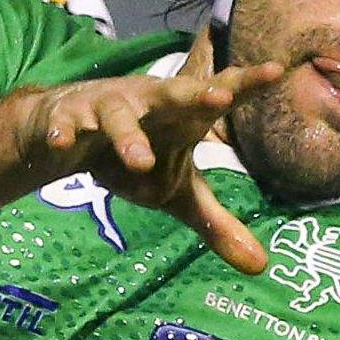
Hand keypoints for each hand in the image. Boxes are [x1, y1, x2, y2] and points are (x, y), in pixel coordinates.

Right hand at [25, 61, 283, 273]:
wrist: (67, 132)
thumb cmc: (139, 153)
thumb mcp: (178, 192)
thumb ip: (217, 224)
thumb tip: (261, 268)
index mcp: (182, 117)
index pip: (219, 96)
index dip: (246, 84)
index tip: (276, 71)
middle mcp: (148, 103)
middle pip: (175, 94)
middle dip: (197, 93)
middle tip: (220, 98)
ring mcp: (106, 107)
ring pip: (119, 115)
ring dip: (129, 135)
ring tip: (141, 161)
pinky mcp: (69, 116)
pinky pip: (66, 123)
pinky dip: (64, 132)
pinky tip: (63, 145)